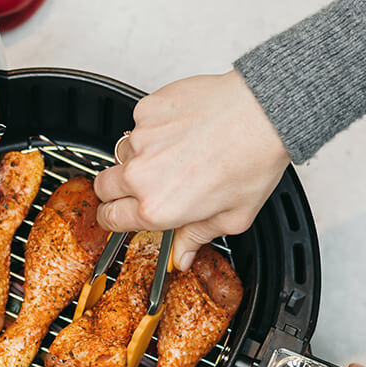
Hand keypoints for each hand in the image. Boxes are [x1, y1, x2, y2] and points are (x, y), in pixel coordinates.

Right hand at [93, 71, 289, 269]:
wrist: (262, 113)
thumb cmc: (252, 161)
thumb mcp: (232, 217)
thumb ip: (197, 238)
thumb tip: (182, 255)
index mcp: (158, 207)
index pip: (110, 218)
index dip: (112, 218)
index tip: (117, 214)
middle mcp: (142, 175)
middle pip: (102, 187)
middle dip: (115, 190)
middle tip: (139, 186)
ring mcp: (141, 140)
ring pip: (121, 153)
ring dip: (136, 157)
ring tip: (170, 153)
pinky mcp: (146, 111)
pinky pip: (138, 124)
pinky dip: (153, 128)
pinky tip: (180, 129)